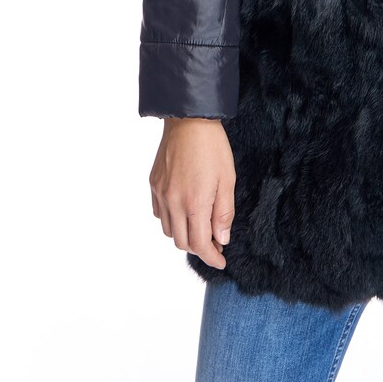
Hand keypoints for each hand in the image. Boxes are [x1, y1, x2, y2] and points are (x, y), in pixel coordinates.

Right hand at [149, 118, 235, 268]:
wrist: (189, 120)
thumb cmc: (213, 147)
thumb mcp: (228, 180)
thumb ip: (224, 213)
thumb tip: (221, 239)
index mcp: (194, 203)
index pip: (200, 244)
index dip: (211, 257)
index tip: (221, 261)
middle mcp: (173, 202)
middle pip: (182, 242)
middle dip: (199, 248)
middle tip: (214, 242)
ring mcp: (160, 193)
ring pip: (169, 231)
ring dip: (185, 235)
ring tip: (200, 226)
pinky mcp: (153, 184)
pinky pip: (159, 214)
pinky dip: (171, 220)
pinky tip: (184, 211)